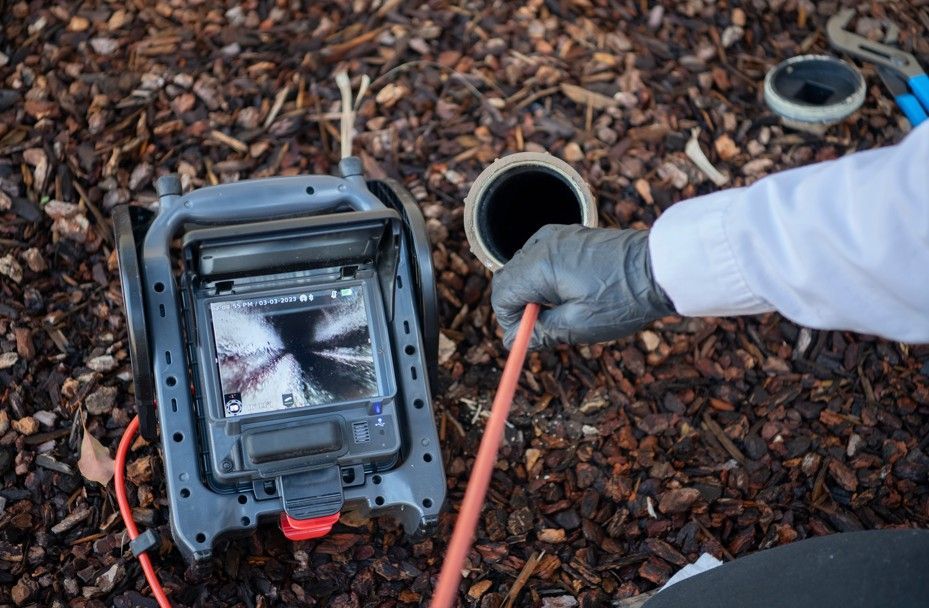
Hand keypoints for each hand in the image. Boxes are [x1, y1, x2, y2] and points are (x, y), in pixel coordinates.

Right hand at [491, 225, 674, 348]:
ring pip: (523, 267)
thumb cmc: (623, 298)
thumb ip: (540, 332)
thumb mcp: (578, 325)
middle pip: (508, 277)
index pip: (501, 293)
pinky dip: (544, 277)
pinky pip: (541, 257)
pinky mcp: (570, 236)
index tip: (528, 336)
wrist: (661, 268)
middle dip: (518, 305)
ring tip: (562, 310)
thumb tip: (513, 341)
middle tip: (543, 327)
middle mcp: (542, 244)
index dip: (508, 320)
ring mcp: (556, 236)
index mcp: (539, 265)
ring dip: (532, 291)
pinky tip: (569, 291)